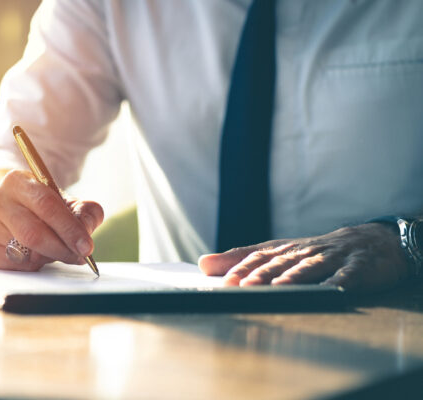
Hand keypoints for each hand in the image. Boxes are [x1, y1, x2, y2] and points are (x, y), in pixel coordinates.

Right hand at [0, 170, 102, 270]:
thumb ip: (85, 212)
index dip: (69, 228)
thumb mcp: (66, 201)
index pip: (46, 205)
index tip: (86, 246)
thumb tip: (86, 230)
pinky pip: (14, 265)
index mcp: (17, 181)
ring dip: (47, 257)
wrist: (9, 208)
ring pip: (24, 252)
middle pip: (33, 233)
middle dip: (61, 249)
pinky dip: (32, 265)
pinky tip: (36, 254)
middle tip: (79, 256)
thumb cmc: (41, 206)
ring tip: (57, 251)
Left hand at [198, 223, 408, 292]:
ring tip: (279, 288)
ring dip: (294, 277)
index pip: (258, 257)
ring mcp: (332, 259)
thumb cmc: (316, 252)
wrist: (371, 241)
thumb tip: (202, 264)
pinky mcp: (358, 268)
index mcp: (285, 250)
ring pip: (310, 268)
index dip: (241, 269)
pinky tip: (333, 291)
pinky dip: (340, 283)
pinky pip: (348, 275)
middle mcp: (305, 252)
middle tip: (242, 287)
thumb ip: (241, 259)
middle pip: (280, 263)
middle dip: (260, 275)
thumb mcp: (279, 253)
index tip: (223, 282)